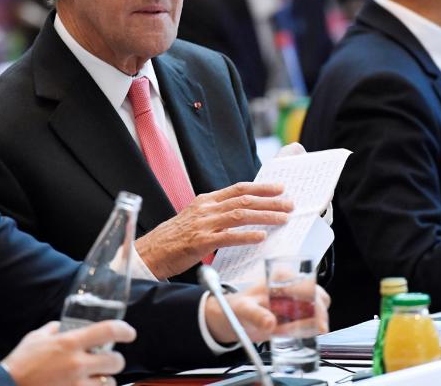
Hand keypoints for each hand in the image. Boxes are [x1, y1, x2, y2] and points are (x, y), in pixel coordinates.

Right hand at [1, 320, 135, 385]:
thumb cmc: (20, 362)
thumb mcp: (35, 338)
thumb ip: (51, 330)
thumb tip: (58, 326)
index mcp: (69, 343)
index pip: (108, 331)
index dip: (124, 331)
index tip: (129, 333)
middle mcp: (77, 364)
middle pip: (116, 362)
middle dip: (115, 361)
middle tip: (109, 361)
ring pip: (109, 384)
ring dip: (106, 382)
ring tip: (97, 380)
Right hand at [136, 182, 292, 279]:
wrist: (151, 252)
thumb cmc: (174, 238)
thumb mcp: (195, 218)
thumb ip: (216, 214)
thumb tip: (241, 214)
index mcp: (206, 200)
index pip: (238, 189)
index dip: (261, 188)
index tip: (280, 188)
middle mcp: (206, 208)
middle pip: (244, 200)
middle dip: (270, 201)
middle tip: (290, 204)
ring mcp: (204, 224)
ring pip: (240, 215)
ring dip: (265, 215)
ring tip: (283, 218)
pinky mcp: (201, 242)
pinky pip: (229, 236)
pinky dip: (247, 236)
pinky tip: (261, 237)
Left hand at [204, 281, 330, 344]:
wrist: (235, 318)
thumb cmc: (238, 308)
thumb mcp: (244, 310)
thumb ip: (256, 315)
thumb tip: (270, 322)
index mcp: (281, 277)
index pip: (308, 286)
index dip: (316, 303)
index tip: (317, 322)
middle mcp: (293, 285)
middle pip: (320, 297)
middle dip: (320, 315)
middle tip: (313, 329)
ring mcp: (298, 299)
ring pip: (320, 310)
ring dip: (314, 324)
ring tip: (290, 332)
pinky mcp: (298, 313)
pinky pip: (313, 322)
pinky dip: (309, 330)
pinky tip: (292, 334)